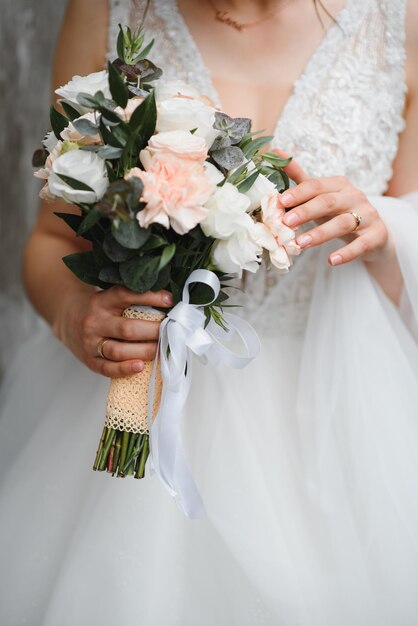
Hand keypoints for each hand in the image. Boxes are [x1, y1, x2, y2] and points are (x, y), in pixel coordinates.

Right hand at [52, 285, 172, 377]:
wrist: (67, 318)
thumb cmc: (97, 308)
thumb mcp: (110, 296)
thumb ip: (132, 298)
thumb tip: (167, 301)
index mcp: (102, 301)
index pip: (126, 296)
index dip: (149, 297)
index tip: (169, 300)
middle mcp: (95, 322)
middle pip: (127, 329)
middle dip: (153, 331)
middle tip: (170, 331)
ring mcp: (90, 343)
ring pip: (119, 350)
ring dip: (144, 352)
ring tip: (161, 349)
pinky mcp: (89, 360)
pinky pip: (108, 368)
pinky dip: (125, 369)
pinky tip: (140, 366)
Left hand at [276, 155, 394, 266]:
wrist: (374, 235)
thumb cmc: (340, 213)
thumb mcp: (321, 196)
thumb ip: (301, 179)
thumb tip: (278, 153)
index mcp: (339, 185)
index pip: (316, 186)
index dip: (299, 193)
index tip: (280, 201)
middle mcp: (355, 196)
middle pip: (328, 202)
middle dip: (306, 211)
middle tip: (285, 223)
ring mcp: (368, 215)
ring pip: (343, 223)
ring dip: (321, 233)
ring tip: (300, 244)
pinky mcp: (377, 235)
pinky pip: (361, 244)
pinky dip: (347, 253)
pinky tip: (332, 261)